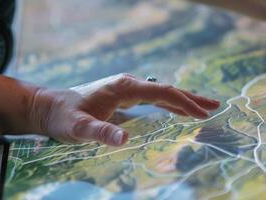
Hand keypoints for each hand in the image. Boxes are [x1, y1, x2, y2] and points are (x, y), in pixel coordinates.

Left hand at [28, 74, 219, 145]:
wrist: (50, 106)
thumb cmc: (65, 116)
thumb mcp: (79, 127)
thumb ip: (100, 132)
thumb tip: (124, 139)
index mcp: (124, 87)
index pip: (163, 92)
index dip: (184, 102)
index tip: (203, 114)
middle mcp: (129, 84)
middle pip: (167, 89)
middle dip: (191, 98)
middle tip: (215, 105)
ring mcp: (127, 88)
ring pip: (162, 93)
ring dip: (183, 100)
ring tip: (204, 106)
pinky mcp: (124, 95)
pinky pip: (154, 98)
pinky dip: (170, 104)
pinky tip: (176, 110)